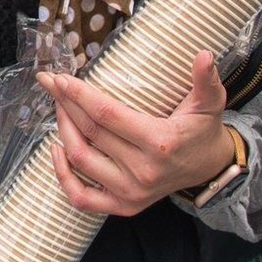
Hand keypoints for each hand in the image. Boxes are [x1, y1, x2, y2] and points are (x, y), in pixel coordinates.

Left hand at [38, 51, 233, 216]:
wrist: (210, 169)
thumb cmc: (203, 131)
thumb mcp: (209, 103)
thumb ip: (205, 80)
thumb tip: (204, 54)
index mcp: (160, 142)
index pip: (107, 114)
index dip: (79, 94)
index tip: (61, 78)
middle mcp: (143, 171)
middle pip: (90, 132)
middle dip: (65, 104)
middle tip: (51, 83)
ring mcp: (131, 192)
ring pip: (81, 159)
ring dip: (62, 130)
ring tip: (58, 107)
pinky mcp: (124, 206)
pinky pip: (82, 197)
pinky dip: (63, 176)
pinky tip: (57, 149)